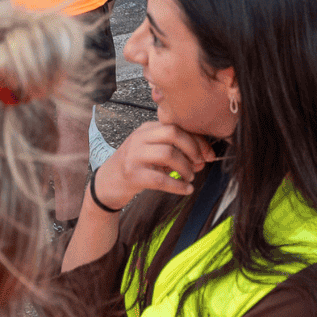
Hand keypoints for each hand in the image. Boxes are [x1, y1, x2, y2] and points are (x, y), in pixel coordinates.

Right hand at [92, 121, 215, 207]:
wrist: (107, 183)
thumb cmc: (135, 166)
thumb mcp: (152, 153)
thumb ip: (176, 152)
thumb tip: (203, 159)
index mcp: (147, 129)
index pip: (177, 126)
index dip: (197, 139)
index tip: (209, 153)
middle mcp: (140, 138)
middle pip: (173, 133)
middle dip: (193, 149)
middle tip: (200, 163)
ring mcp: (134, 155)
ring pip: (168, 154)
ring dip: (186, 167)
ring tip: (190, 177)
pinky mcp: (132, 175)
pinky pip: (160, 179)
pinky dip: (178, 186)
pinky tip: (186, 190)